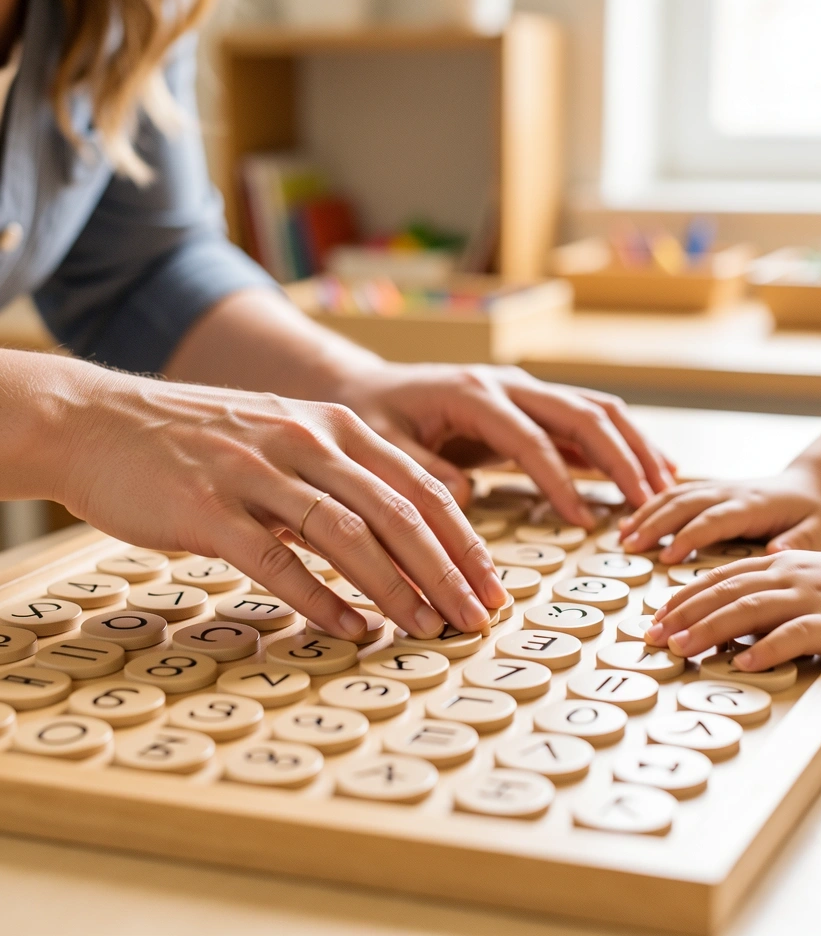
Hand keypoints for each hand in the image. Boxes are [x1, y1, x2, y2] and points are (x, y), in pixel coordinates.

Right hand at [58, 364, 505, 641]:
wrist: (97, 421)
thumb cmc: (198, 439)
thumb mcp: (282, 436)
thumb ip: (340, 471)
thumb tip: (403, 526)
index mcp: (331, 425)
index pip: (419, 486)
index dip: (462, 540)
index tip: (490, 586)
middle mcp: (303, 441)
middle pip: (396, 512)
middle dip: (446, 571)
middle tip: (476, 619)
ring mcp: (254, 473)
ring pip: (345, 536)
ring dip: (395, 589)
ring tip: (426, 629)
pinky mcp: (207, 510)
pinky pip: (275, 563)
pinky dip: (320, 601)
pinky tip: (350, 630)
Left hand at [334, 363, 674, 529]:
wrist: (368, 390)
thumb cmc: (372, 419)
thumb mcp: (381, 447)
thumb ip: (421, 471)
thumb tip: (465, 499)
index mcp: (473, 393)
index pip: (531, 439)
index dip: (560, 481)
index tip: (585, 523)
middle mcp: (507, 383)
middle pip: (582, 413)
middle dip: (622, 458)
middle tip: (651, 504)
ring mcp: (523, 390)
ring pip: (596, 410)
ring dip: (634, 446)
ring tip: (666, 488)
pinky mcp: (530, 405)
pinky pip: (586, 420)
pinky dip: (620, 445)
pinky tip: (647, 472)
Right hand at [619, 459, 820, 563]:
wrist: (810, 485)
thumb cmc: (814, 512)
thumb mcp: (819, 529)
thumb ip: (799, 541)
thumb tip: (776, 553)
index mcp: (752, 505)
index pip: (713, 520)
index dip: (689, 537)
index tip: (667, 556)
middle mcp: (728, 492)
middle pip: (683, 504)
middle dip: (654, 524)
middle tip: (630, 546)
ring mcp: (716, 488)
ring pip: (673, 496)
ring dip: (645, 514)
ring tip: (623, 536)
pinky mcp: (708, 490)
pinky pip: (673, 494)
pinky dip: (649, 506)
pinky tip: (631, 521)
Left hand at [644, 551, 820, 669]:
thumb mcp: (805, 584)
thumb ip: (769, 594)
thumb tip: (725, 623)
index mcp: (782, 563)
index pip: (721, 576)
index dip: (685, 595)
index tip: (657, 615)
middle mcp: (792, 575)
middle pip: (725, 591)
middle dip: (683, 612)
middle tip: (653, 635)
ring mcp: (813, 597)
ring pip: (749, 609)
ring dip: (709, 629)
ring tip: (681, 648)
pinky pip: (795, 635)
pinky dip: (765, 650)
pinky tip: (742, 665)